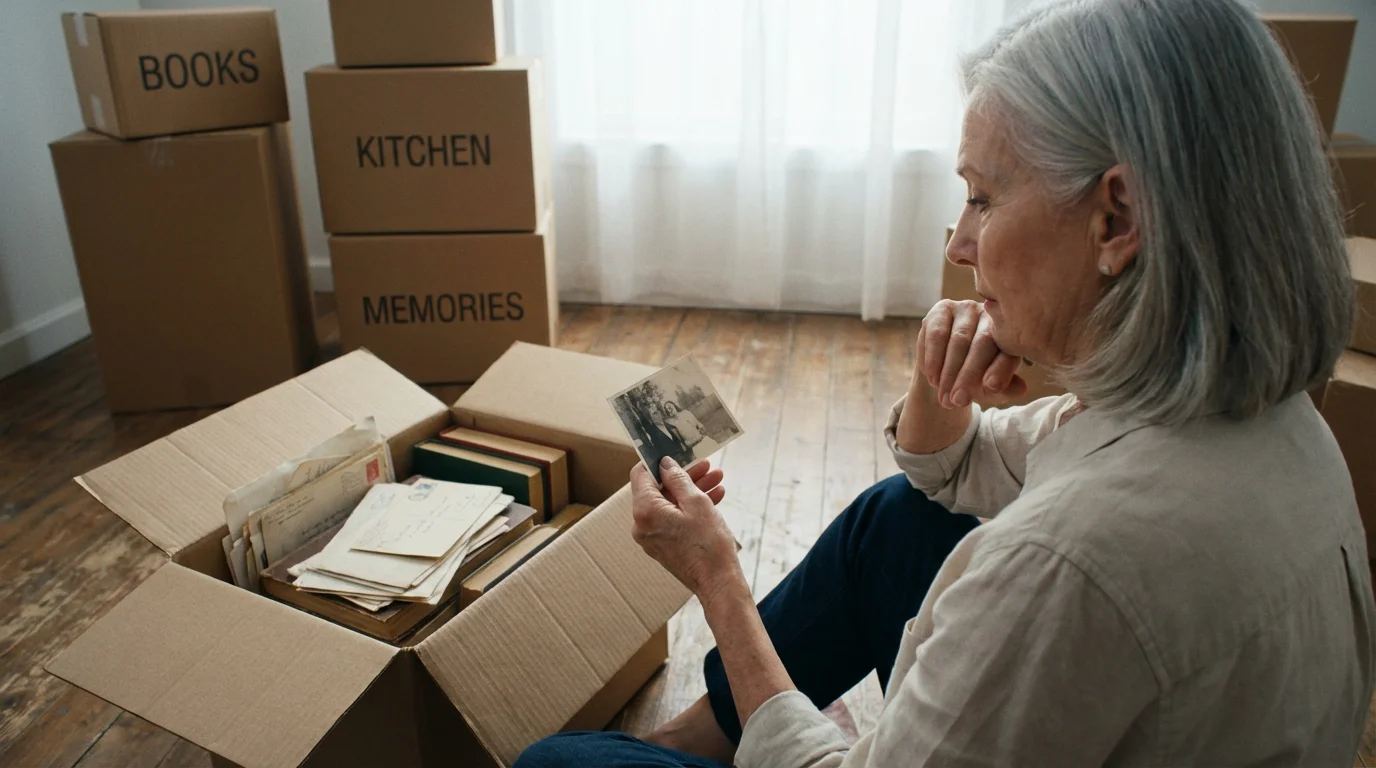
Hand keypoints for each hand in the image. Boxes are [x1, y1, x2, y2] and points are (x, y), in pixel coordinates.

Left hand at [630, 457, 739, 598]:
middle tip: (706, 466)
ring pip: (669, 504)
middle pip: (658, 489)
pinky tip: (714, 497)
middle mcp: (642, 524)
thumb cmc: (708, 544)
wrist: (718, 582)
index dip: (658, 461)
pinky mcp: (663, 545)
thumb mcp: (696, 502)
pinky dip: (689, 508)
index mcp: (645, 511)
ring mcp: (652, 537)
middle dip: (684, 476)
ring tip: (717, 480)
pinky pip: (673, 519)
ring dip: (692, 490)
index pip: (641, 474)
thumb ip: (678, 479)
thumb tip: (665, 464)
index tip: (676, 453)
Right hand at [916, 299, 1026, 407]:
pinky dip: (933, 358)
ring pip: (958, 340)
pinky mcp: (943, 309)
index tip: (990, 388)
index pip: (1008, 352)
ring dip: (948, 371)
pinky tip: (932, 377)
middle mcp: (992, 317)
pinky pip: (937, 334)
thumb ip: (1004, 388)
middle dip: (968, 376)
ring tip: (944, 396)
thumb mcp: (990, 389)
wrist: (945, 368)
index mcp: (1011, 336)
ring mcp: (968, 309)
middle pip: (982, 344)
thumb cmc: (975, 378)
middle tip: (958, 400)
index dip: (1000, 371)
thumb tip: (1020, 388)